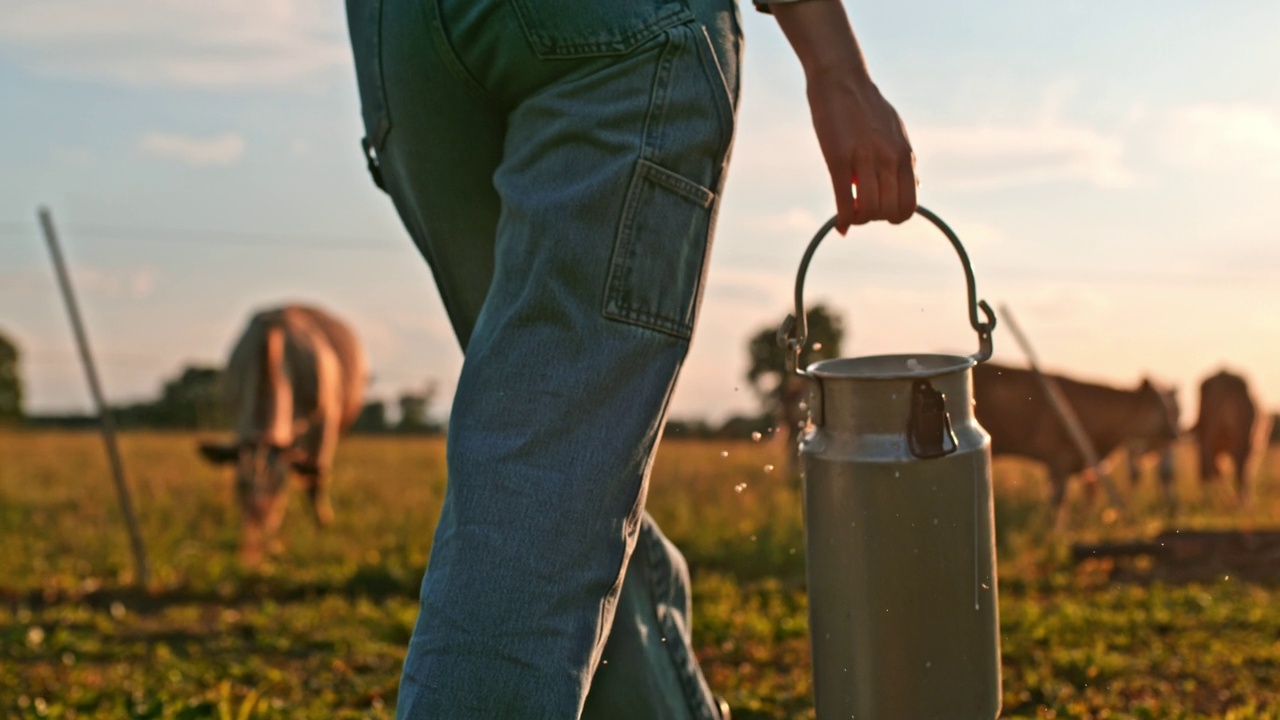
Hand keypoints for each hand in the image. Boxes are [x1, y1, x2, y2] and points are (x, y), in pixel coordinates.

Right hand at [806, 70, 915, 230]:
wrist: (841, 78)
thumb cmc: (864, 106)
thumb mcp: (894, 132)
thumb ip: (903, 160)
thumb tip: (916, 186)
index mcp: (904, 155)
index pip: (909, 205)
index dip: (893, 216)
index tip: (878, 208)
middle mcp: (890, 159)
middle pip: (890, 212)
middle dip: (874, 218)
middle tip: (859, 208)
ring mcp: (866, 159)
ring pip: (869, 211)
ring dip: (858, 220)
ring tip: (847, 212)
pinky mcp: (840, 159)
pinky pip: (845, 202)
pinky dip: (842, 220)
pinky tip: (839, 225)